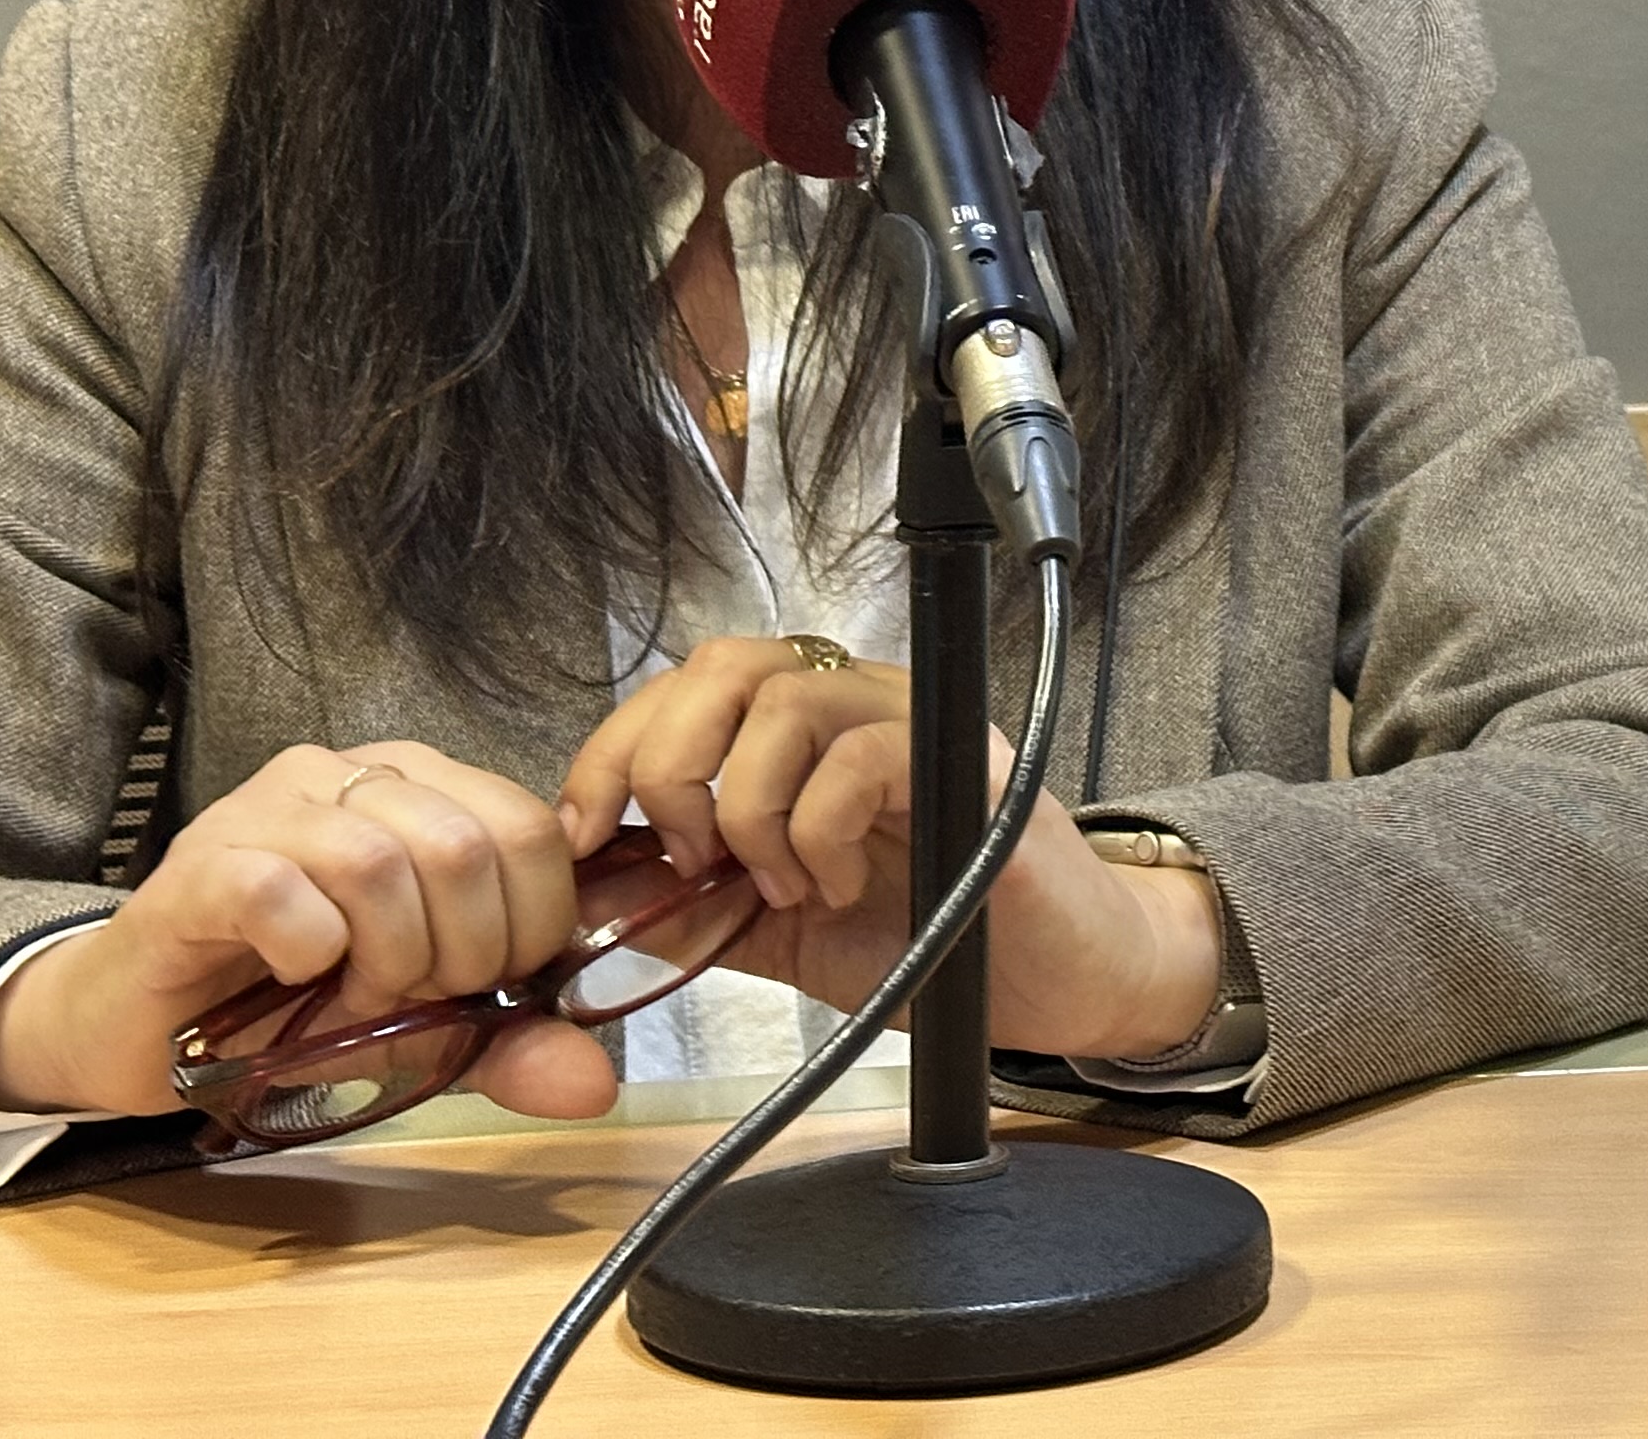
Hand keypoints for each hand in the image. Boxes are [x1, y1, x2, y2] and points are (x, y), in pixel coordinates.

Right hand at [0, 741, 610, 1123]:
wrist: (142, 1030)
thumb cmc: (289, 1008)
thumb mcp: (421, 1027)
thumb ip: (510, 1042)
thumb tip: (596, 1085)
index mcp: (420, 786)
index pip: (529, 827)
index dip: (531, 923)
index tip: (489, 983)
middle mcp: (348, 775)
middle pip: (465, 845)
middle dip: (463, 951)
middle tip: (416, 999)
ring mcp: (268, 807)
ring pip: (380, 862)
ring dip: (387, 958)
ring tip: (354, 997)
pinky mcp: (199, 864)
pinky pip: (283, 892)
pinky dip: (310, 954)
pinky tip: (294, 975)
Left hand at [559, 638, 1223, 1064]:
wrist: (1059, 983)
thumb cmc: (936, 942)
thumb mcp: (782, 933)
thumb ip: (696, 907)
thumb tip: (592, 897)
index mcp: (808, 729)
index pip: (687, 686)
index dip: (617, 748)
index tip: (588, 835)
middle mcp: (860, 702)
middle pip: (727, 665)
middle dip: (671, 763)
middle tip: (692, 857)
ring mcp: (917, 723)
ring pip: (786, 700)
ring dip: (751, 809)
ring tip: (780, 887)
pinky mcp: (968, 763)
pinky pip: (862, 756)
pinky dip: (822, 831)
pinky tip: (840, 886)